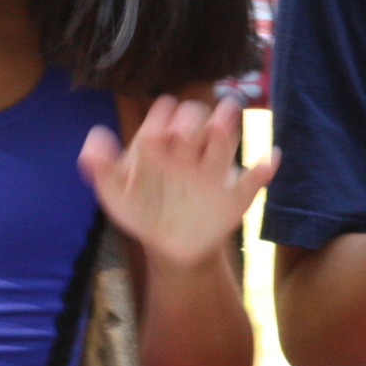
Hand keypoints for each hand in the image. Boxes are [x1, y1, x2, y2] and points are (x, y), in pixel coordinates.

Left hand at [79, 96, 277, 268]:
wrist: (170, 247)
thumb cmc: (142, 212)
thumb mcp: (115, 194)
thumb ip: (101, 168)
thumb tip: (96, 136)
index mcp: (162, 145)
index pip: (164, 118)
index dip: (160, 118)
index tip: (154, 133)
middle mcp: (190, 150)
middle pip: (195, 121)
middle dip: (190, 121)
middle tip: (182, 134)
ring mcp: (213, 171)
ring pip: (223, 141)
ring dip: (225, 127)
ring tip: (223, 123)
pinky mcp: (234, 196)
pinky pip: (254, 180)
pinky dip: (264, 170)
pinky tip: (269, 160)